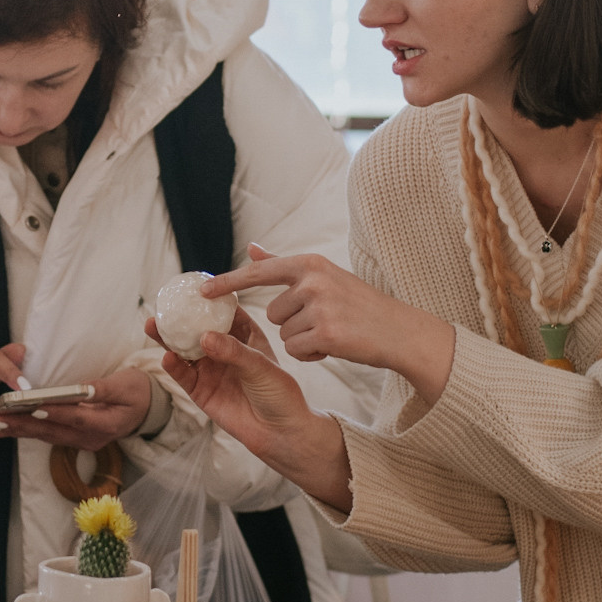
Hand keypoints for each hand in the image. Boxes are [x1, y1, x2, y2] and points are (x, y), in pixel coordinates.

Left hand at [0, 368, 152, 451]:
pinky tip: (7, 430)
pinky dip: (26, 432)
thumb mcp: (126, 384)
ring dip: (17, 432)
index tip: (30, 407)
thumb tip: (82, 389)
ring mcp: (83, 442)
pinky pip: (48, 437)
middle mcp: (92, 438)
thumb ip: (104, 388)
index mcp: (107, 424)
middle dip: (21, 426)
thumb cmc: (137, 391)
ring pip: (46, 437)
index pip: (75, 418)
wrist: (149, 408)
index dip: (52, 413)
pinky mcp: (76, 440)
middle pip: (52, 431)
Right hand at [149, 308, 353, 507]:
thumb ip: (233, 352)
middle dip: (180, 317)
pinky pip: (183, 376)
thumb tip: (205, 337)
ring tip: (153, 326)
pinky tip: (167, 357)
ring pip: (184, 350)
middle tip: (163, 305)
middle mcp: (225, 351)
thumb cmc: (280, 395)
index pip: (225, 311)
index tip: (194, 286)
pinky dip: (173, 366)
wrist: (281, 433)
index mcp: (245, 337)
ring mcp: (211, 371)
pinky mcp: (202, 392)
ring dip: (168, 338)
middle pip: (198, 328)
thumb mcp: (261, 367)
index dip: (210, 298)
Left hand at [204, 244, 456, 401]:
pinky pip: (297, 349)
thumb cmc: (359, 305)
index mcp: (310, 264)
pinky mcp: (327, 332)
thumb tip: (250, 248)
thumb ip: (283, 265)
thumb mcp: (324, 276)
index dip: (228, 282)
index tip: (201, 290)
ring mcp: (320, 306)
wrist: (399, 331)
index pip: (258, 272)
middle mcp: (313, 280)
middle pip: (272, 312)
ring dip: (303, 339)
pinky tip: (335, 345)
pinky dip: (312, 353)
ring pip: (284, 333)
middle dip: (292, 322)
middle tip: (324, 320)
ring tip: (332, 331)